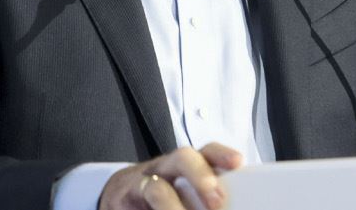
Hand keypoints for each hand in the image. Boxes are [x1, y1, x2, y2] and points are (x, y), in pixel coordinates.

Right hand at [99, 142, 243, 209]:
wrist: (118, 197)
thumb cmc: (164, 196)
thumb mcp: (186, 191)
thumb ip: (207, 196)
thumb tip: (232, 206)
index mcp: (186, 166)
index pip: (206, 152)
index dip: (221, 154)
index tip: (238, 162)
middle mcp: (165, 168)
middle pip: (182, 158)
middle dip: (200, 176)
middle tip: (217, 202)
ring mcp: (143, 182)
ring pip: (157, 187)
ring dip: (172, 207)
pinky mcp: (124, 197)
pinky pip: (140, 201)